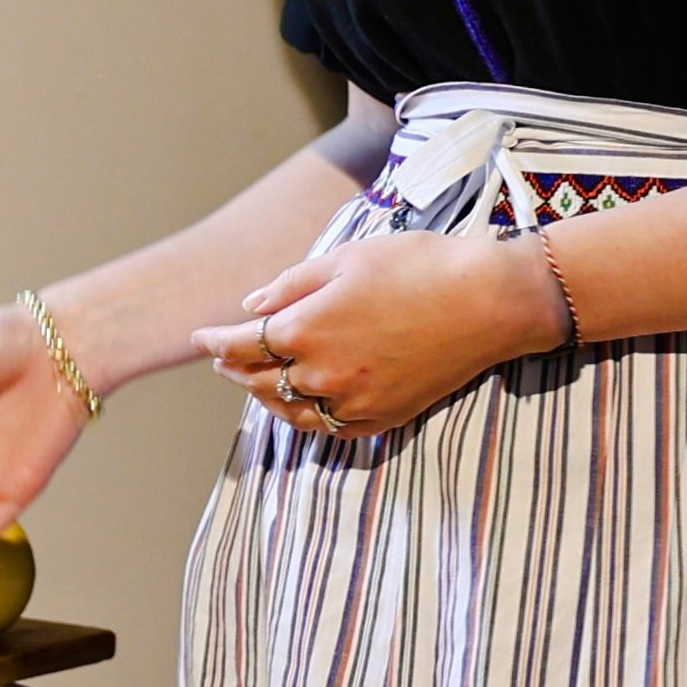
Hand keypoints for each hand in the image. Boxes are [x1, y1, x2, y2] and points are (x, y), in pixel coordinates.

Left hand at [196, 235, 558, 442]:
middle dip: (234, 368)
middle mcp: (321, 374)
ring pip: (289, 411)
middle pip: (258, 381)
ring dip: (264, 397)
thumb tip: (250, 307)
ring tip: (253, 383)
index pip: (240, 344)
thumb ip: (290, 285)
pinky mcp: (382, 418)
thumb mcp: (345, 258)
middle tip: (222, 357)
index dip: (215, 341)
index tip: (200, 337)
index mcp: (304, 329)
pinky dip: (304, 417)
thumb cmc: (417, 266)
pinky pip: (328, 428)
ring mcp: (352, 402)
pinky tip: (299, 405)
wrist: (487, 303)